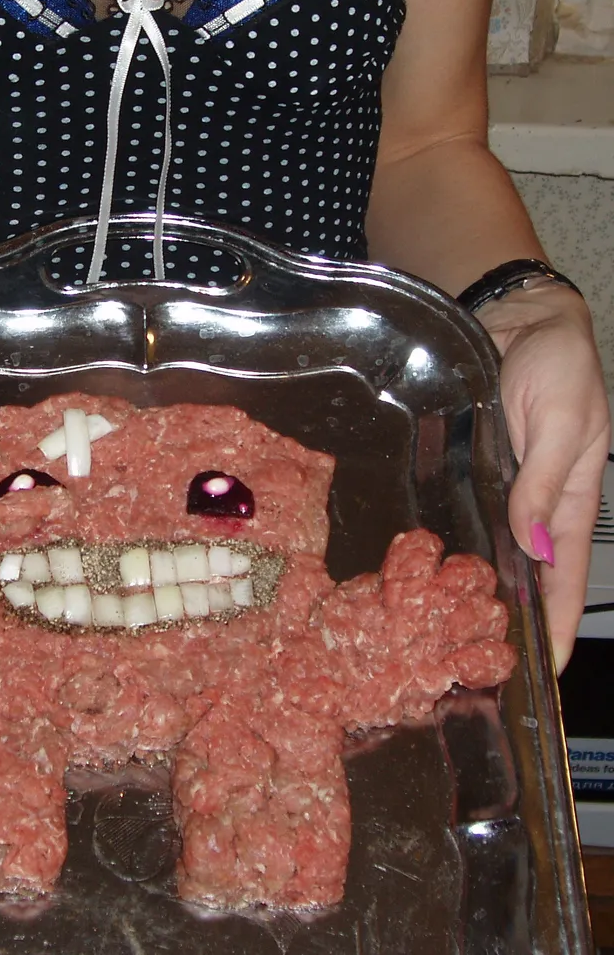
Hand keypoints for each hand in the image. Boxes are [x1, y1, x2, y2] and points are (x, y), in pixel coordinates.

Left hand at [477, 283, 609, 672]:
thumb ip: (544, 481)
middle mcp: (530, 502)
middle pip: (523, 576)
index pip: (565, 578)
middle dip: (508, 621)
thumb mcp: (564, 421)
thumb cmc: (556, 362)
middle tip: (480, 669)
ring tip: (443, 635)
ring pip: (485, 550)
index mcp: (569, 500)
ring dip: (470, 588)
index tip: (542, 675)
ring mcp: (495, 487)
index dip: (556, 625)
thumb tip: (534, 548)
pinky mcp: (461, 467)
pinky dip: (444, 544)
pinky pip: (455, 513)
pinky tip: (419, 570)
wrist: (511, 314)